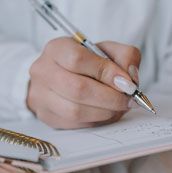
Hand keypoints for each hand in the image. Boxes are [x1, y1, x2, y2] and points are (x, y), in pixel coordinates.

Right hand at [27, 37, 141, 128]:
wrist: (57, 77)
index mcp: (56, 49)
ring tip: (118, 108)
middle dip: (110, 97)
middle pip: (77, 88)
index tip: (127, 83)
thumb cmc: (85, 63)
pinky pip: (75, 124)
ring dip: (105, 112)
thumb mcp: (105, 50)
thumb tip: (130, 79)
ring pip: (76, 110)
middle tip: (128, 100)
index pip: (78, 59)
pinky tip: (105, 113)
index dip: (107, 72)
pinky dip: (96, 121)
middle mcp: (43, 71)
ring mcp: (40, 96)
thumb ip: (124, 56)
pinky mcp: (46, 116)